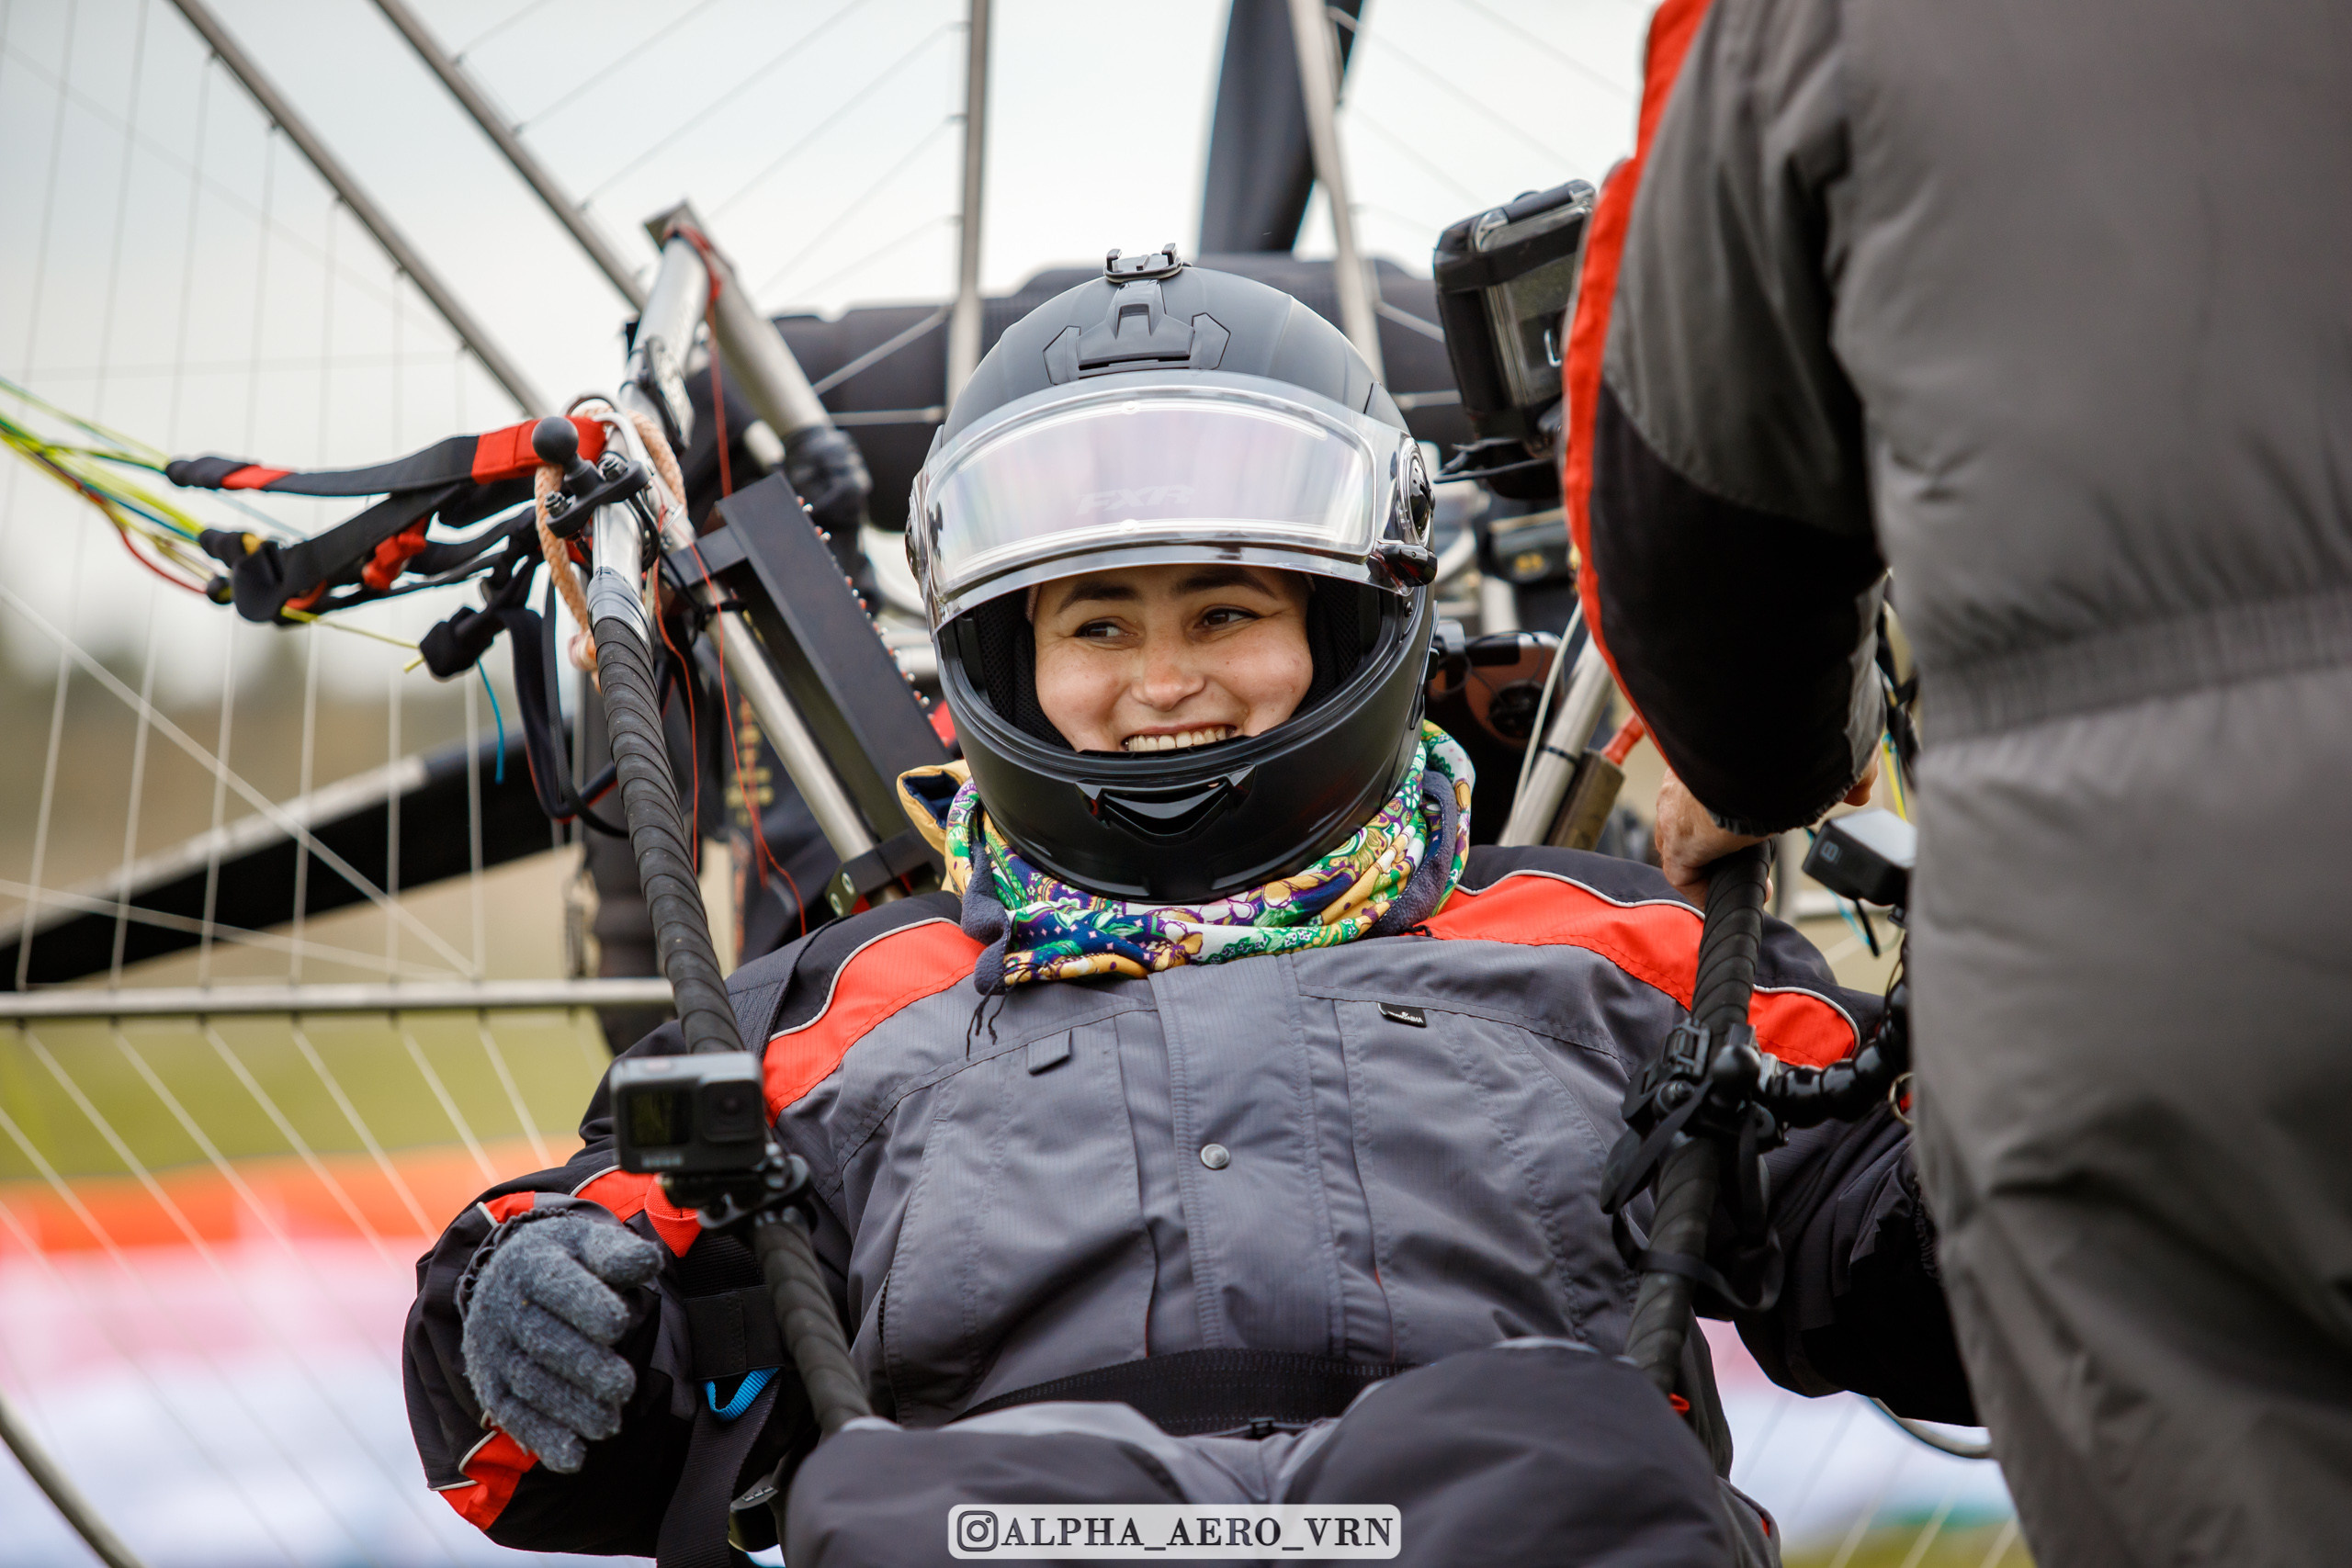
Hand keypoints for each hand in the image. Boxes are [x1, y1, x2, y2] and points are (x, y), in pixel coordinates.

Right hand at [461, 1213, 663, 1472]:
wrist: (507, 1275)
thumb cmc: (567, 1259)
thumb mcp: (589, 1242)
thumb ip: (618, 1254)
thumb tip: (649, 1260)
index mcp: (530, 1263)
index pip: (556, 1284)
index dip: (586, 1304)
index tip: (619, 1324)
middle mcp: (503, 1306)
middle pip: (543, 1340)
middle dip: (584, 1366)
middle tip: (624, 1387)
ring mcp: (492, 1348)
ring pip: (529, 1382)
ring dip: (569, 1409)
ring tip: (609, 1424)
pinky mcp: (490, 1384)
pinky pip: (512, 1414)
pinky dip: (542, 1438)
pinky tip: (573, 1456)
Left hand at [1653, 761, 1877, 904]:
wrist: (1751, 750)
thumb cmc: (1779, 739)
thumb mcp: (1818, 752)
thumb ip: (1842, 772)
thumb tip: (1859, 791)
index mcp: (1709, 750)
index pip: (1711, 781)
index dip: (1732, 804)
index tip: (1758, 820)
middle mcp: (1684, 781)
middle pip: (1691, 816)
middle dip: (1718, 838)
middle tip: (1749, 852)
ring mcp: (1676, 813)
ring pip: (1686, 845)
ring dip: (1715, 864)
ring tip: (1747, 876)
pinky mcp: (1679, 843)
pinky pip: (1685, 875)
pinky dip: (1709, 888)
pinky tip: (1735, 893)